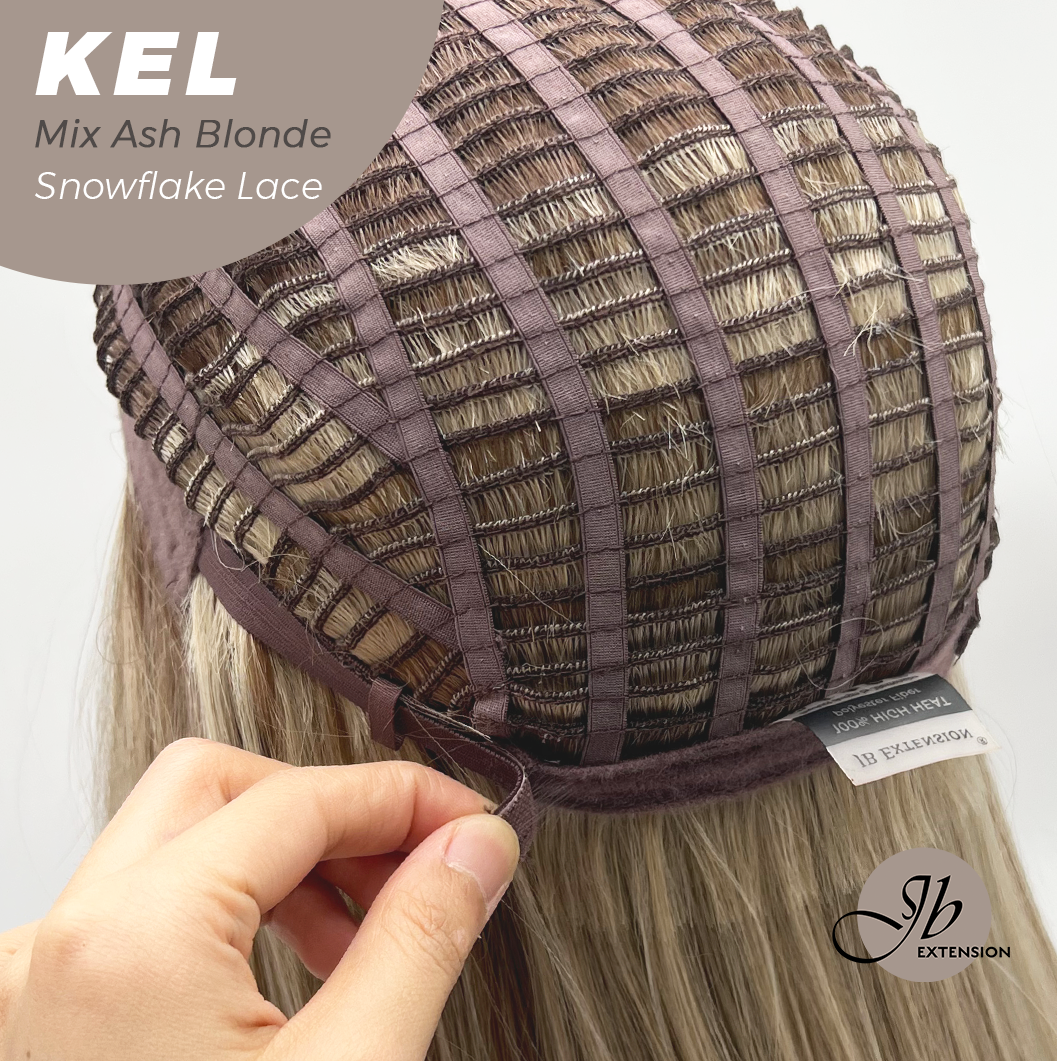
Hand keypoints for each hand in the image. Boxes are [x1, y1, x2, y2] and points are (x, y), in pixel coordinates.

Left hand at [0, 738, 519, 1060]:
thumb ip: (421, 939)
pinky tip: (294, 968)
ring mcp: (34, 979)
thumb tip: (475, 850)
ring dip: (285, 861)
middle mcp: (57, 943)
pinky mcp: (43, 1013)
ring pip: (176, 842)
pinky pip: (149, 906)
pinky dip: (235, 909)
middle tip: (412, 861)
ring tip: (360, 931)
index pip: (296, 800)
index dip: (403, 797)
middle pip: (215, 788)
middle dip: (329, 811)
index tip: (471, 824)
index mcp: (128, 943)